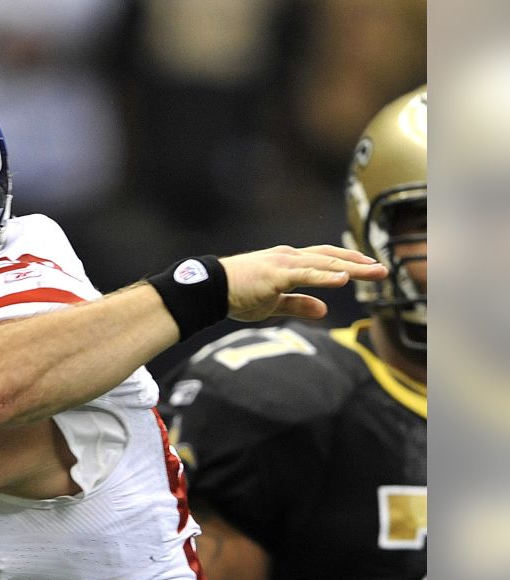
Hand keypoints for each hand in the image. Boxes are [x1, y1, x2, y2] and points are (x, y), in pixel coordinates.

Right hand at [221, 244, 386, 321]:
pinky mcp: (276, 273)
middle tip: (383, 270)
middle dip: (358, 263)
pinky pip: (306, 274)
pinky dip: (326, 275)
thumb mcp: (273, 304)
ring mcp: (283, 263)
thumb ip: (298, 304)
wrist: (209, 290)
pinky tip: (344, 278)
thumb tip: (324, 309)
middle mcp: (288, 257)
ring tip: (374, 271)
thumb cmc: (235, 295)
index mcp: (287, 263)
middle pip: (330, 257)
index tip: (368, 268)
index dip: (346, 263)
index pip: (323, 259)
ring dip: (351, 267)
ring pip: (324, 262)